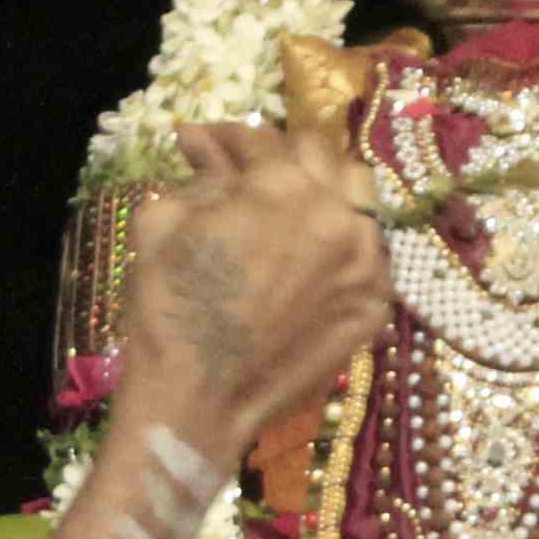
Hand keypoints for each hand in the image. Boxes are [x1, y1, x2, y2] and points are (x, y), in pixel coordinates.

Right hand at [124, 120, 386, 434]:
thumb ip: (199, 174)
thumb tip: (203, 141)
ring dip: (325, 191)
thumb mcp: (163, 223)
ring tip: (292, 207)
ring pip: (359, 199)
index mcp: (283, 186)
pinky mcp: (375, 306)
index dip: (227, 138)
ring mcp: (365, 263)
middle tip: (250, 174)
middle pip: (321, 159)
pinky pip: (371, 253)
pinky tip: (314, 252)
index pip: (262, 140)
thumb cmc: (168, 309)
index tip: (204, 146)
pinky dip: (345, 242)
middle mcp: (338, 215)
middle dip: (280, 157)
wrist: (197, 400)